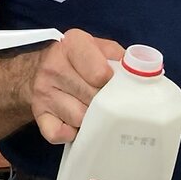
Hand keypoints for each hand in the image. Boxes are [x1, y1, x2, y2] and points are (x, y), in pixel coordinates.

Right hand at [26, 28, 124, 142]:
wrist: (37, 68)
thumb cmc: (79, 59)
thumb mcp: (99, 48)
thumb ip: (120, 58)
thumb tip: (143, 76)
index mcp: (73, 45)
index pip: (99, 73)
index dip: (112, 82)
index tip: (113, 84)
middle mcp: (54, 67)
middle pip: (92, 98)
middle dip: (105, 103)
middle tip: (108, 101)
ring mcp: (43, 92)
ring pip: (79, 118)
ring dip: (91, 120)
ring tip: (94, 111)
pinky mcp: (38, 113)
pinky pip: (58, 134)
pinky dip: (71, 134)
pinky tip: (77, 125)